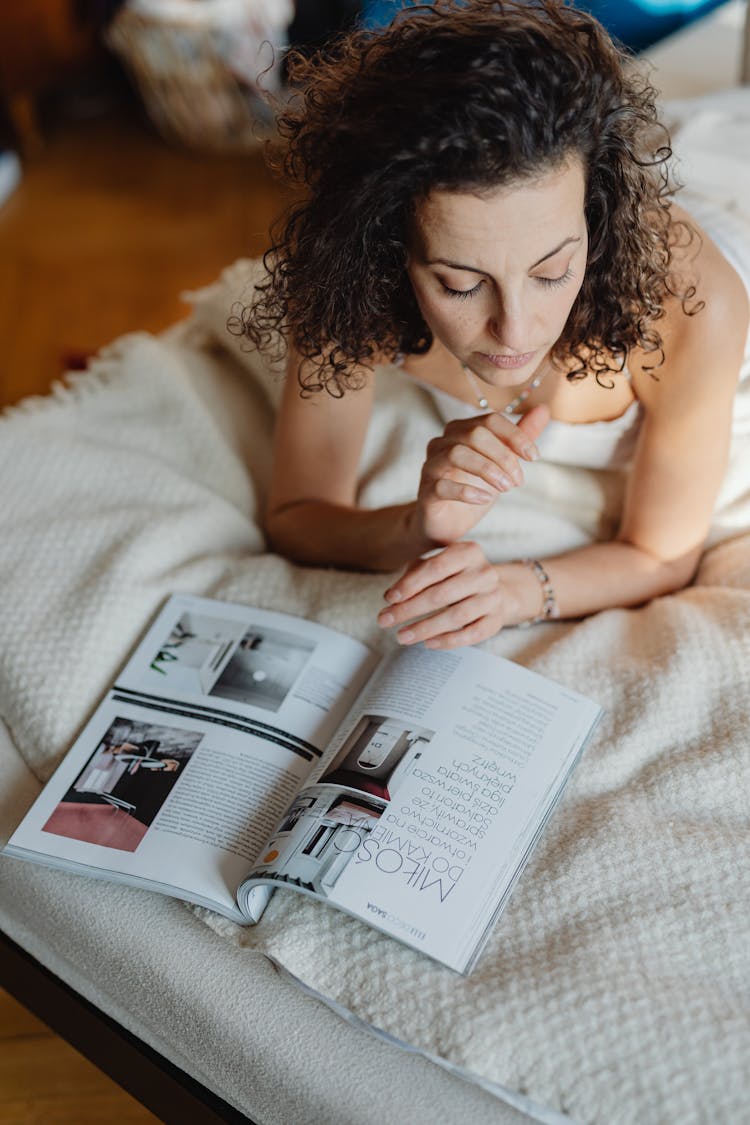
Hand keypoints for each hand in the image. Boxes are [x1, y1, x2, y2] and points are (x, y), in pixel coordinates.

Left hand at [377, 541, 524, 648]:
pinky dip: (448, 641)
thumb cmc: (456, 576)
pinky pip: (471, 634)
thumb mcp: (436, 566)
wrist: (496, 590)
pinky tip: (427, 643)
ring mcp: (493, 598)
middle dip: (410, 610)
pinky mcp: (496, 621)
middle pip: (442, 594)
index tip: (389, 599)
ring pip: (456, 616)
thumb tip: (390, 597)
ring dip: (425, 628)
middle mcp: (484, 573)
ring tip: (401, 636)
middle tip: (385, 621)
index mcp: (468, 552)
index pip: (436, 568)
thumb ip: (413, 576)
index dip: (410, 584)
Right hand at [414, 404, 549, 545]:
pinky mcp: (426, 491)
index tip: (534, 457)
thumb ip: (520, 436)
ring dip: (488, 471)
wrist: (447, 522)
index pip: (490, 421)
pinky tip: (485, 499)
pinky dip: (468, 491)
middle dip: (502, 457)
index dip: (515, 436)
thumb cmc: (473, 487)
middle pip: (474, 434)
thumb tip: (544, 409)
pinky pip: (443, 484)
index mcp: (461, 431)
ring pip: (457, 454)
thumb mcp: (502, 462)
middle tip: (518, 480)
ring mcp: (431, 466)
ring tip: (505, 489)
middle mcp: (442, 442)